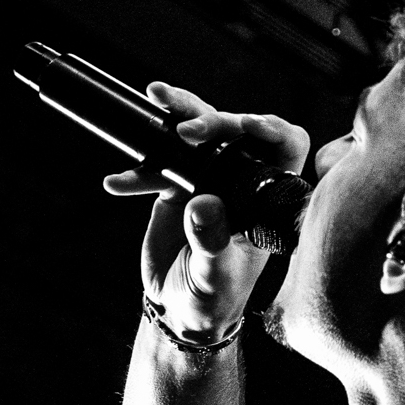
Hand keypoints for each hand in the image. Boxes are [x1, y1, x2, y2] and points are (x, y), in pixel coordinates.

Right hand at [103, 82, 310, 335]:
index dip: (273, 129)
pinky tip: (117, 183)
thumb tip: (204, 203)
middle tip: (189, 132)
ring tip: (157, 96)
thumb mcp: (214, 276)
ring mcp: (209, 177)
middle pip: (237, 129)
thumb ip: (211, 242)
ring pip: (199, 131)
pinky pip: (159, 160)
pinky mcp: (176, 183)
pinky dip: (138, 167)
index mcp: (266, 198)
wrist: (179, 308)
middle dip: (215, 120)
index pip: (287, 148)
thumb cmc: (213, 298)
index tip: (249, 126)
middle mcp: (242, 180)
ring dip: (180, 111)